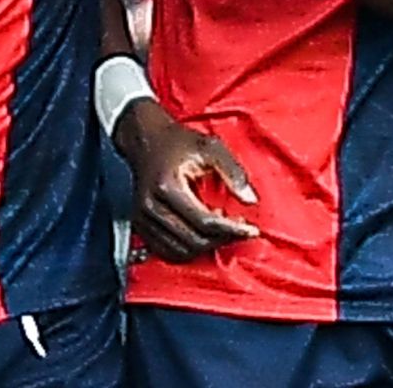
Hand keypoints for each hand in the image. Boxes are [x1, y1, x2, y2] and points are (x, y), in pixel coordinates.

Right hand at [113, 99, 258, 261]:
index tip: (251, 229)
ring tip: (220, 230)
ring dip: (206, 246)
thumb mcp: (210, 147)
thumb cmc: (177, 142)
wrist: (146, 140)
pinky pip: (166, 252)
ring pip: (181, 251)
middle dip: (222, 239)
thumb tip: (250, 200)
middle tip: (238, 228)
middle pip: (193, 240)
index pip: (204, 221)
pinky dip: (188, 250)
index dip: (232, 229)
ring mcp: (142, 218)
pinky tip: (202, 236)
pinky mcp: (140, 225)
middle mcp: (151, 206)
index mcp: (167, 186)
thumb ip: (232, 172)